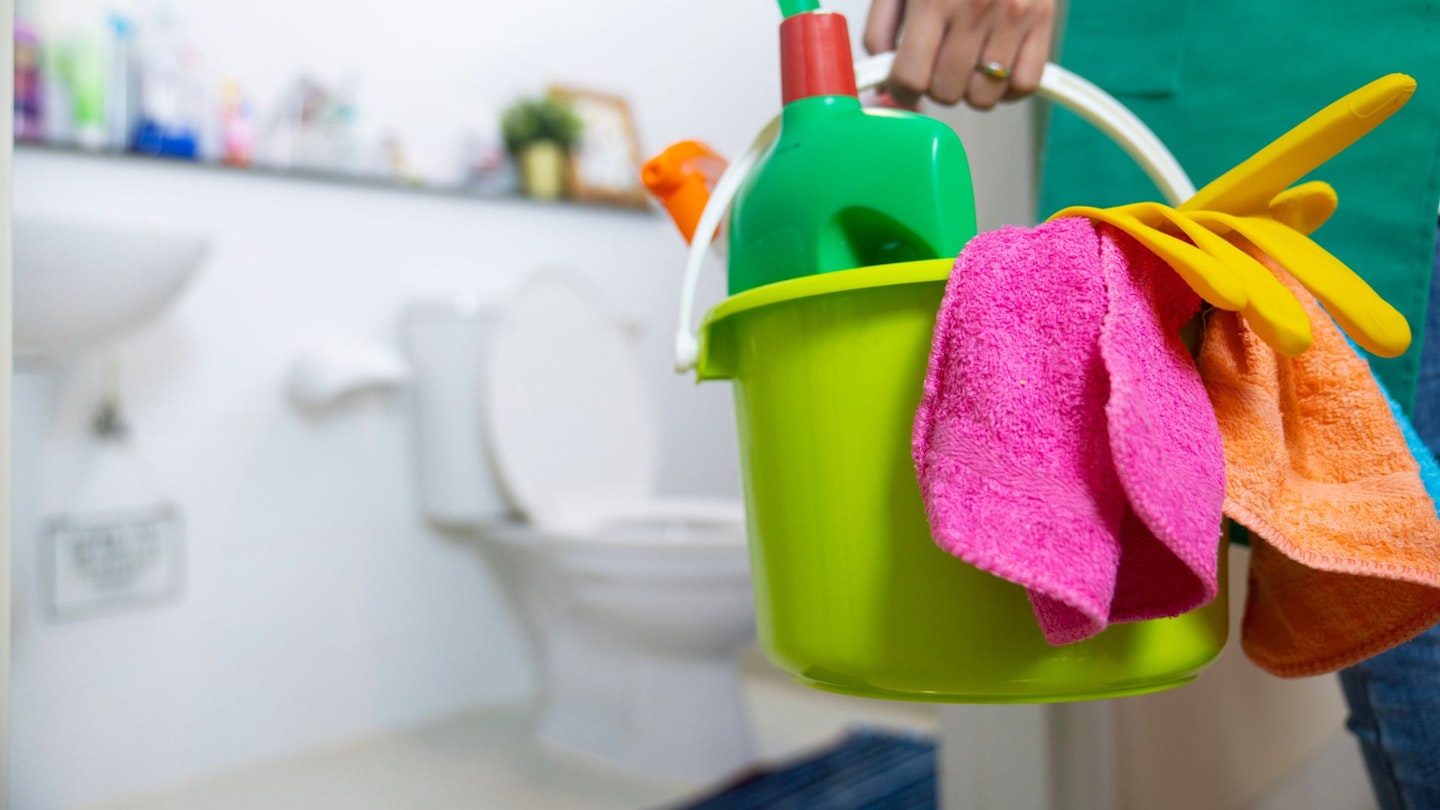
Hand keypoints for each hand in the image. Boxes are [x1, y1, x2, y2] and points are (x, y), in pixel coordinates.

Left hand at [863, 0, 1055, 109]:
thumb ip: (881, 31)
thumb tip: (882, 83)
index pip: (911, 77)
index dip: (901, 90)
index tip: (902, 85)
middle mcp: (976, 9)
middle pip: (946, 92)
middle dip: (933, 85)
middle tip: (935, 63)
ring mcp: (1013, 17)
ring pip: (983, 97)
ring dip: (968, 89)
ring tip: (965, 62)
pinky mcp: (1042, 20)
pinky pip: (1024, 85)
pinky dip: (1007, 88)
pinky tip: (994, 66)